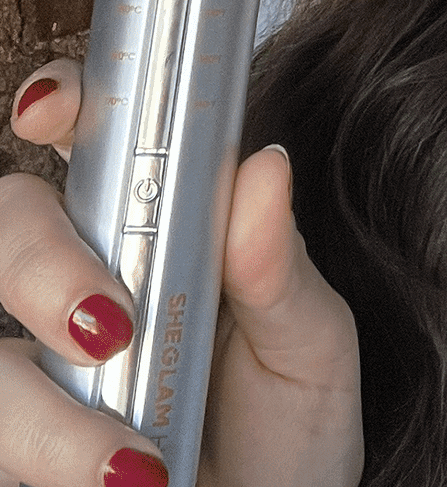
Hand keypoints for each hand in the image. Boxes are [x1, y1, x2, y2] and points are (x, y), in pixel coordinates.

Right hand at [1, 60, 362, 486]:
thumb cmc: (290, 429)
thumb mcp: (310, 344)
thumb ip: (278, 263)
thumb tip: (265, 164)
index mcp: (153, 228)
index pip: (86, 138)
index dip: (59, 103)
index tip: (52, 107)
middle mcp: (76, 289)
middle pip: (6, 229)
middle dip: (41, 267)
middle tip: (110, 327)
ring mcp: (34, 377)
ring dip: (48, 419)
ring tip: (134, 471)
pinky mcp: (14, 454)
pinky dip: (40, 468)